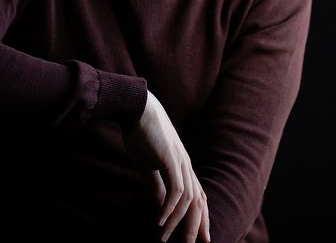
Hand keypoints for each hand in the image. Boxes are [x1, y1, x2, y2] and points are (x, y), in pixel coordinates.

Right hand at [123, 91, 211, 241]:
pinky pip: (175, 190)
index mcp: (183, 165)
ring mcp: (180, 161)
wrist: (134, 106)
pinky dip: (169, 209)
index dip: (200, 217)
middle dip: (196, 227)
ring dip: (177, 223)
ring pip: (188, 200)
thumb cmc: (140, 132)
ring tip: (165, 240)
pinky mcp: (170, 159)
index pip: (198, 196)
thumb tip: (158, 206)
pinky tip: (160, 222)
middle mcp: (186, 165)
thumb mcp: (147, 164)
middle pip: (198, 202)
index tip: (201, 238)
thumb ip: (154, 184)